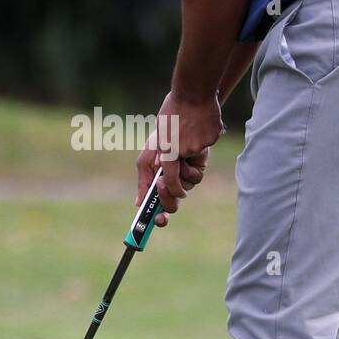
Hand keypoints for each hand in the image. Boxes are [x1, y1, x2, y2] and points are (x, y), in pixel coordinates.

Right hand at [136, 90, 224, 225]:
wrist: (182, 118)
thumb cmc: (161, 136)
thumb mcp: (148, 158)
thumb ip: (144, 181)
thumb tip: (138, 204)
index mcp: (157, 182)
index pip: (156, 206)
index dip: (156, 216)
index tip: (156, 220)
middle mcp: (172, 182)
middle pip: (172, 205)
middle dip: (167, 200)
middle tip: (163, 188)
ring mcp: (186, 175)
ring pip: (185, 190)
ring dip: (176, 176)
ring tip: (172, 159)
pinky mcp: (199, 167)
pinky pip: (195, 177)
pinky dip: (187, 168)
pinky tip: (184, 156)